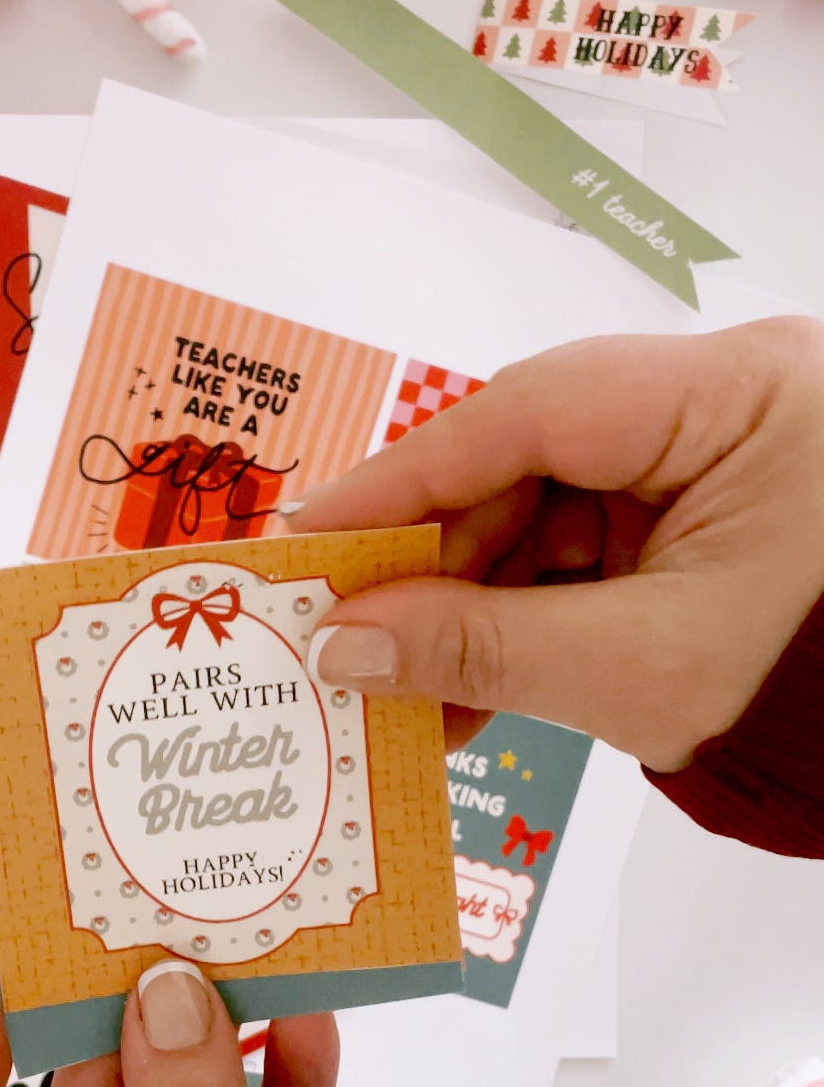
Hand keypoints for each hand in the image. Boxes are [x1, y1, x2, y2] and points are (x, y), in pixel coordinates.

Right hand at [292, 317, 823, 770]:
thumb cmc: (805, 692)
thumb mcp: (638, 671)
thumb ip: (481, 650)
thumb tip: (343, 644)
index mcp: (736, 394)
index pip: (530, 411)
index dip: (405, 478)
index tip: (313, 536)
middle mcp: (712, 401)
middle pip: (519, 462)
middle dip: (431, 561)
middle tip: (342, 631)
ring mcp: (695, 456)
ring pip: (532, 513)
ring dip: (463, 605)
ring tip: (395, 688)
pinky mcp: (678, 510)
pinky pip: (565, 551)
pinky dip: (510, 619)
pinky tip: (455, 688)